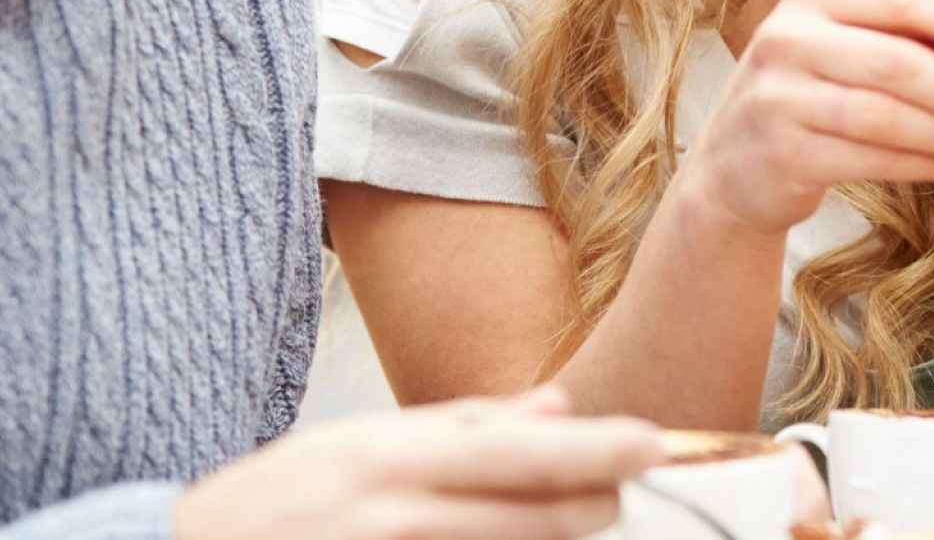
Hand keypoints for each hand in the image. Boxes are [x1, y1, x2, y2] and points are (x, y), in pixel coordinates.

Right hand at [173, 385, 662, 539]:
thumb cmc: (284, 501)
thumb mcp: (363, 442)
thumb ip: (461, 427)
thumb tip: (556, 407)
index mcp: (388, 456)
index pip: (513, 449)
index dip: (592, 449)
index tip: (649, 439)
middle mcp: (390, 511)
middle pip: (524, 512)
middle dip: (590, 502)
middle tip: (623, 491)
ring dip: (551, 539)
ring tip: (579, 520)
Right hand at [683, 0, 933, 233]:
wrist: (734, 166)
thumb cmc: (812, 99)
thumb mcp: (849, 50)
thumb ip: (914, 45)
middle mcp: (789, 35)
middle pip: (900, 59)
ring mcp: (780, 94)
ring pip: (889, 114)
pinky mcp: (783, 150)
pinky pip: (872, 157)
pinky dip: (927, 164)